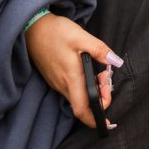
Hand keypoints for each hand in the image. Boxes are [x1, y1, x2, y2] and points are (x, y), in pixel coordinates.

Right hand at [24, 13, 122, 129]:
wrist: (32, 28)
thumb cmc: (56, 32)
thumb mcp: (81, 37)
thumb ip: (100, 50)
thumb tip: (116, 62)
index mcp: (71, 77)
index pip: (82, 110)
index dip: (95, 119)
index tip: (109, 120)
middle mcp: (62, 85)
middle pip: (83, 105)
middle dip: (100, 100)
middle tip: (107, 81)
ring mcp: (56, 83)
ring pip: (77, 97)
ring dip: (92, 92)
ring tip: (101, 75)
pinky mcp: (54, 78)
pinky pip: (71, 90)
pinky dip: (84, 87)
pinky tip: (89, 73)